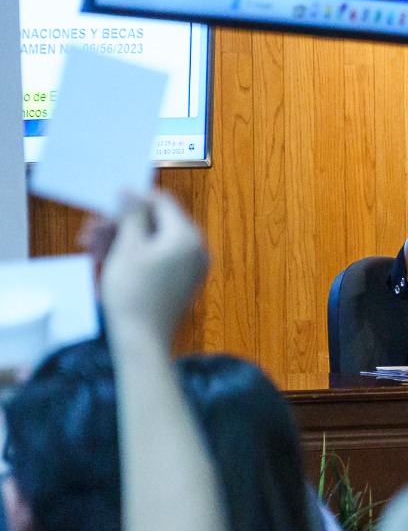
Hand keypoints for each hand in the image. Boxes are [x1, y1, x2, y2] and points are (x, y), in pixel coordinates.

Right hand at [97, 191, 208, 344]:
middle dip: (120, 224)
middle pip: (155, 223)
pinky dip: (132, 256)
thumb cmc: (133, 291)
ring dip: (120, 240)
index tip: (105, 205)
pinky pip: (156, 259)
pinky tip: (105, 259)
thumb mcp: (128, 247)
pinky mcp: (179, 282)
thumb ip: (132, 215)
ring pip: (151, 242)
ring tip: (90, 247)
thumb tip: (131, 190)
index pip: (163, 202)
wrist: (141, 339)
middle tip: (90, 230)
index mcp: (187, 237)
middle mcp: (195, 250)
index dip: (133, 200)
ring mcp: (189, 267)